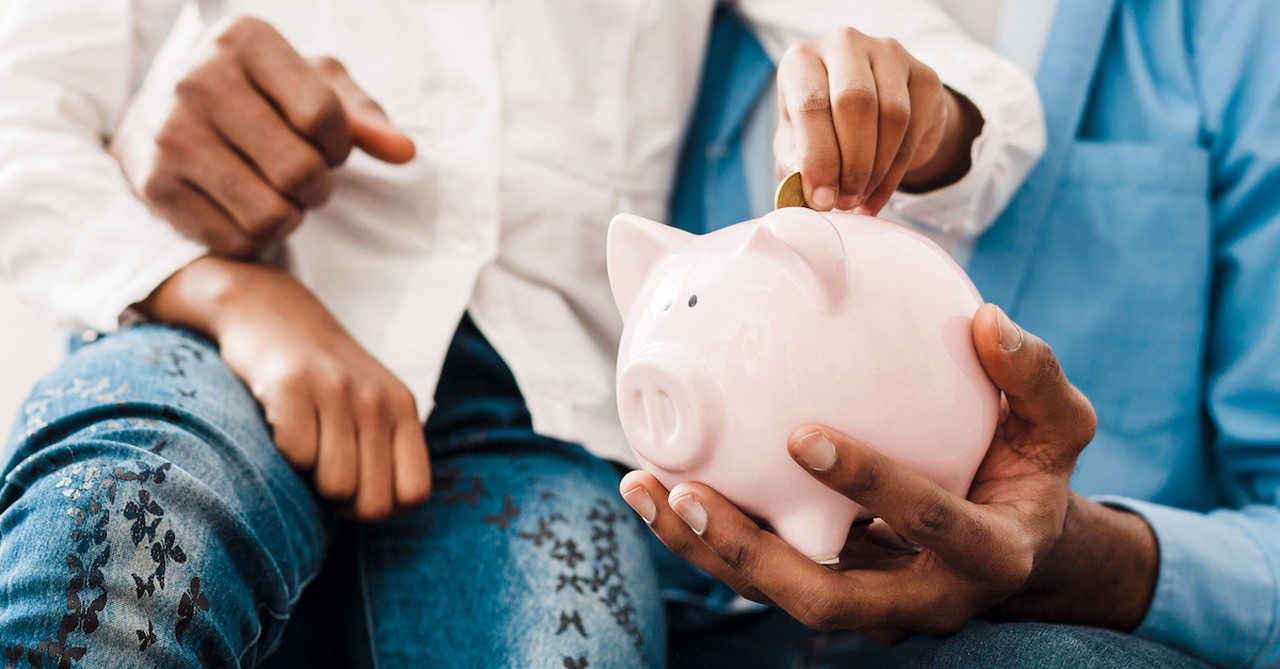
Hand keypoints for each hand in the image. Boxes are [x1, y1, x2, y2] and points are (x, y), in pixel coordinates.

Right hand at [110, 16, 415, 257]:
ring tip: (279, 194)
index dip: (340, 145)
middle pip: (301, 171)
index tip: (326, 144)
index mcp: (244, 39)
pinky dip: (258, 238)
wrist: (158, 115)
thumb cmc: (258, 97)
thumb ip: (363, 116)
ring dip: (292, 216)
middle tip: (305, 179)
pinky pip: (239, 241)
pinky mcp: (155, 185)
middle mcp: (197, 80)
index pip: (324, 116)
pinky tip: (247, 209)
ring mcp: (170, 134)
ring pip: (272, 215)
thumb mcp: (312, 85)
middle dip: (319, 187)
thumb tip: (404, 151)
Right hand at [139, 257, 431, 519]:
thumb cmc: (321, 379)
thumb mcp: (371, 406)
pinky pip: (295, 457)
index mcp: (403, 409)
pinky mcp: (293, 384)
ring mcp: (337, 390)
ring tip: (303, 441)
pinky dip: (281, 452)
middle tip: (321, 468)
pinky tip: (280, 420)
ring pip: (335, 486)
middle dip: (341, 502)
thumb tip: (380, 513)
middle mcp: (378, 399)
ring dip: (309, 478)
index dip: (380, 506)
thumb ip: (387, 453)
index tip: (355, 487)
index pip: (413, 494)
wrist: (269, 311)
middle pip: (372, 502)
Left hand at [621, 304, 1100, 639]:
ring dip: (706, 550)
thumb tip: (986, 319)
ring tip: (644, 487)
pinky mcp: (834, 596)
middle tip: (686, 491)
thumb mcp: (1057, 428)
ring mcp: (874, 608)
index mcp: (989, 554)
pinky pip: (763, 579)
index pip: (926, 521)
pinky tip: (656, 490)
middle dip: (750, 553)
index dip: (867, 481)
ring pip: (778, 598)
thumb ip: (1032, 378)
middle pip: (826, 600)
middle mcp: (925, 598)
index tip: (799, 433)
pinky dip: (707, 541)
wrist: (1020, 549)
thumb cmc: (1032, 475)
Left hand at [774, 28, 982, 214]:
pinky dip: (896, 171)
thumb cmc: (823, 127)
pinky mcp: (924, 75)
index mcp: (803, 60)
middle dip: (851, 163)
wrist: (873, 112)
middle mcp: (845, 45)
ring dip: (876, 170)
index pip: (811, 103)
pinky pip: (915, 128)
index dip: (818, 157)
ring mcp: (889, 54)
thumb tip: (805, 191)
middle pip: (855, 102)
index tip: (821, 198)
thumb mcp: (797, 144)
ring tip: (859, 198)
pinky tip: (879, 192)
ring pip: (893, 116)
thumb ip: (795, 163)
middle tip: (845, 200)